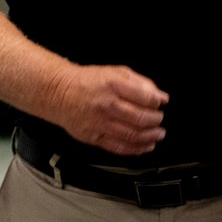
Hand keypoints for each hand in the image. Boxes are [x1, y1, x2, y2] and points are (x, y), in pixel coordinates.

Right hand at [50, 65, 167, 156]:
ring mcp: (99, 123)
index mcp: (112, 85)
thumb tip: (159, 96)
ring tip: (158, 134)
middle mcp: (106, 104)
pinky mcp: (94, 137)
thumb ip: (139, 82)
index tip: (161, 103)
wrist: (59, 93)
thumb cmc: (88, 82)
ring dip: (150, 137)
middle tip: (160, 119)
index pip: (144, 97)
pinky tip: (145, 146)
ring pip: (132, 135)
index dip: (157, 102)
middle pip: (140, 118)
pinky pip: (119, 147)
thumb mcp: (115, 72)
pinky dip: (136, 149)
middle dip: (156, 120)